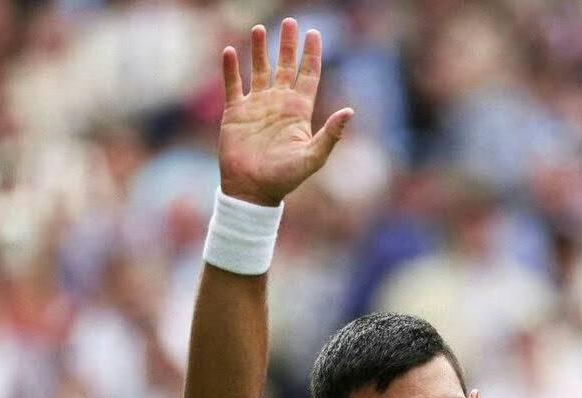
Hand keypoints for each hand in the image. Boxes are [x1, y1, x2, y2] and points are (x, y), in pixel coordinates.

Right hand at [218, 19, 353, 206]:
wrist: (252, 191)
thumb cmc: (284, 178)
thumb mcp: (312, 157)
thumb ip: (330, 134)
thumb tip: (350, 111)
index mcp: (298, 111)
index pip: (308, 76)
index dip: (312, 55)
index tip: (314, 33)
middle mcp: (278, 104)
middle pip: (285, 66)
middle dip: (288, 45)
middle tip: (291, 22)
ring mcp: (257, 106)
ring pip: (259, 70)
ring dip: (259, 50)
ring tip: (259, 29)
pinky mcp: (235, 112)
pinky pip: (233, 85)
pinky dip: (231, 69)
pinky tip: (231, 52)